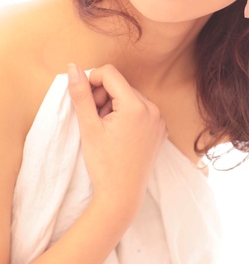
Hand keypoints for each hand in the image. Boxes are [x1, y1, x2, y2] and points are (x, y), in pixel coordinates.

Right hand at [67, 64, 166, 220]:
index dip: (92, 82)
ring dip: (115, 106)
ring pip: (131, 97)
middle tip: (95, 120)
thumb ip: (81, 94)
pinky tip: (120, 135)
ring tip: (107, 129)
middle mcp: (153, 109)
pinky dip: (128, 116)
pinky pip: (142, 110)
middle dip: (103, 96)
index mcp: (136, 106)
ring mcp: (160, 119)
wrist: (122, 195)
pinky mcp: (161, 129)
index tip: (85, 101)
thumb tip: (73, 68)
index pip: (110, 74)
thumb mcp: (88, 127)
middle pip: (121, 86)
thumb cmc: (103, 163)